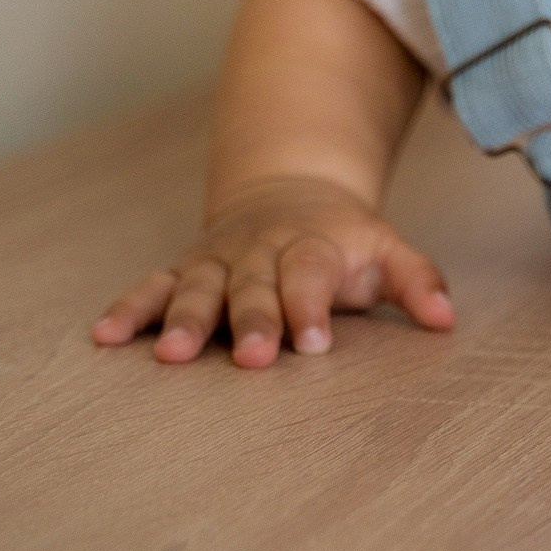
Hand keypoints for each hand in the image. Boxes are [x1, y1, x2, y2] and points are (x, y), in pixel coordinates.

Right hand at [90, 175, 453, 366]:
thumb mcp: (386, 250)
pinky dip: (129, 309)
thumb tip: (447, 319)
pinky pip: (153, 286)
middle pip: (254, 286)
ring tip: (169, 355)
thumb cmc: (343, 242)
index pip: (312, 273)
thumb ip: (416, 281)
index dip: (311, 306)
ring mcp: (218, 260)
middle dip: (253, 321)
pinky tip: (104, 337)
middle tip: (252, 359)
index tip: (314, 343)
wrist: (290, 191)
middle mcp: (260, 251)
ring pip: (198, 287)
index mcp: (313, 245)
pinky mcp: (184, 269)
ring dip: (184, 319)